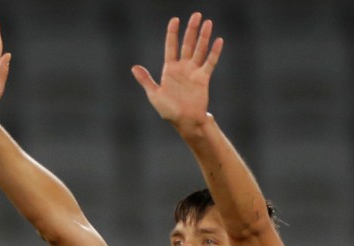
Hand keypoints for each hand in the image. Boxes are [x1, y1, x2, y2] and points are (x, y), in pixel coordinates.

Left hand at [132, 13, 223, 132]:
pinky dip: (214, 52)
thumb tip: (134, 67)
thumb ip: (146, 80)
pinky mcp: (203, 78)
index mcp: (169, 69)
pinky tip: (218, 41)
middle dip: (191, 30)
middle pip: (187, 44)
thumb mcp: (154, 95)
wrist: (185, 122)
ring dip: (204, 37)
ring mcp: (194, 72)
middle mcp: (182, 67)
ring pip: (200, 50)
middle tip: (196, 15)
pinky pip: (210, 63)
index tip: (175, 19)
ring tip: (208, 23)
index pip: (171, 46)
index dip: (172, 33)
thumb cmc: (168, 110)